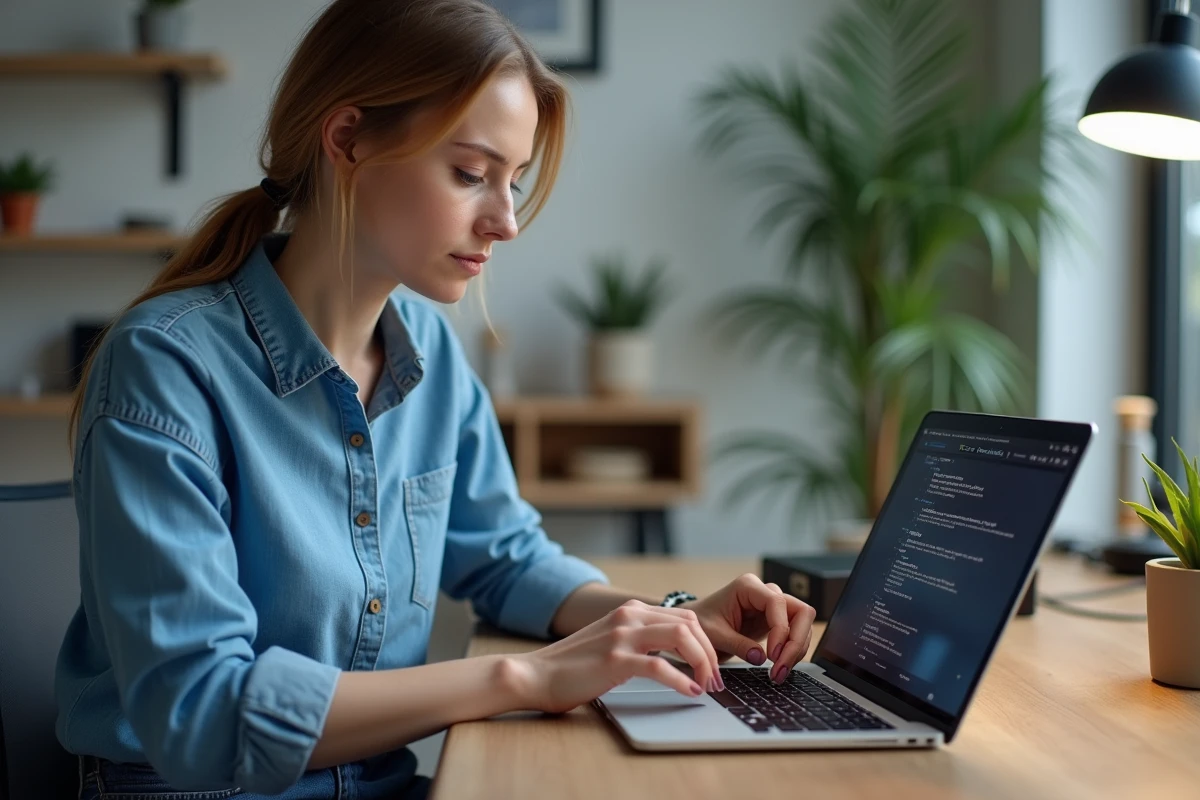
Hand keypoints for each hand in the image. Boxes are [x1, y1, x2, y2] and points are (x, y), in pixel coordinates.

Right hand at [512, 600, 721, 713]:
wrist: (536, 674)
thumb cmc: (573, 665)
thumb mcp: (610, 641)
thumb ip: (637, 639)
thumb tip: (673, 654)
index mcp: (630, 611)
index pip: (685, 616)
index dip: (705, 641)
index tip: (712, 666)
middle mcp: (628, 617)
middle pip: (689, 624)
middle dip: (710, 653)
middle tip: (717, 680)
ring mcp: (621, 636)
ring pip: (681, 638)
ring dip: (702, 664)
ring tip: (708, 686)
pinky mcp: (615, 660)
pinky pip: (659, 666)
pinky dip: (681, 679)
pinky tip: (690, 692)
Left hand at [683, 573, 816, 683]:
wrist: (695, 628)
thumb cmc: (701, 624)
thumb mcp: (714, 635)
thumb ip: (737, 644)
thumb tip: (761, 658)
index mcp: (747, 587)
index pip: (777, 602)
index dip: (780, 629)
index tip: (772, 655)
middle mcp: (764, 592)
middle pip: (800, 611)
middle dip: (796, 641)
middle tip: (781, 667)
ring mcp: (772, 607)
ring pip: (802, 623)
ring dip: (796, 649)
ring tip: (779, 672)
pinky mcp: (775, 621)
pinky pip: (795, 634)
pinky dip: (792, 651)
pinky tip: (779, 667)